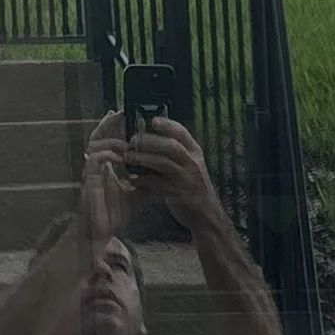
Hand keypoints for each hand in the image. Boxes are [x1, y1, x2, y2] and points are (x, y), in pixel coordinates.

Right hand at [79, 112, 137, 245]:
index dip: (112, 126)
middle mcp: (95, 166)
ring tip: (128, 142)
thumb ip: (146, 180)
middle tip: (120, 112)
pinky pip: (95, 160)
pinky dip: (108, 155)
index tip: (123, 113)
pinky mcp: (89, 181)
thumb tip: (163, 171)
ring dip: (112, 141)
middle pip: (96, 136)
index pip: (107, 140)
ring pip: (95, 145)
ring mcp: (90, 172)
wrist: (102, 233)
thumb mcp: (136, 194)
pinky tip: (121, 156)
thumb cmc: (114, 214)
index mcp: (105, 167)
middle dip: (108, 124)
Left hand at [121, 116, 223, 234]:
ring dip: (144, 159)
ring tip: (129, 158)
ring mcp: (187, 178)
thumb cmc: (192, 187)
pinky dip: (144, 181)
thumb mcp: (189, 165)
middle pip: (171, 146)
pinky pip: (159, 184)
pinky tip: (133, 179)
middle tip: (132, 141)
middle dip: (149, 141)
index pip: (182, 132)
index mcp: (195, 152)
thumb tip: (150, 138)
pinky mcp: (180, 194)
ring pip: (164, 163)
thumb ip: (175, 153)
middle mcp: (193, 163)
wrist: (205, 214)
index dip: (167, 125)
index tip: (152, 121)